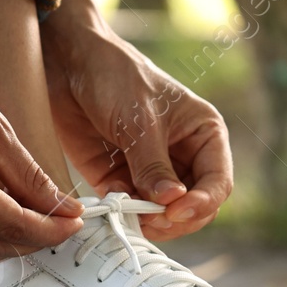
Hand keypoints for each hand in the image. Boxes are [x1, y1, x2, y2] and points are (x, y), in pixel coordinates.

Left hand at [40, 16, 232, 239]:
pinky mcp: (119, 178)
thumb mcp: (138, 119)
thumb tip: (170, 202)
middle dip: (176, 218)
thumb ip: (153, 164)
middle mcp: (182, 156)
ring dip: (148, 221)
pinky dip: (123, 214)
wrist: (68, 65)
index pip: (218, 182)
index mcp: (203, 134)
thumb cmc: (115, 77)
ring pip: (163, 214)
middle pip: (194, 206)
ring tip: (128, 213)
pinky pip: (130, 209)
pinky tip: (111, 205)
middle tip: (151, 219)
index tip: (176, 212)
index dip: (203, 202)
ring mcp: (151, 170)